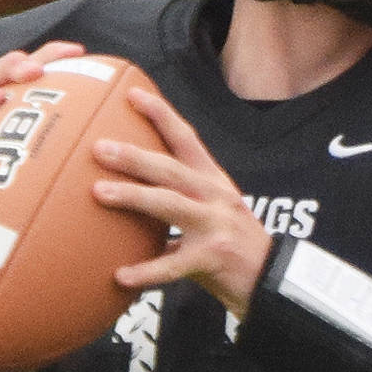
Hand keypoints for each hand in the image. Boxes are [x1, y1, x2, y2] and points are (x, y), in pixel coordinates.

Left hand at [93, 87, 271, 318]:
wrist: (272, 278)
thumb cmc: (232, 243)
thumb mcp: (211, 211)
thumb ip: (177, 200)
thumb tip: (127, 192)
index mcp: (213, 180)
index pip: (186, 138)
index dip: (160, 114)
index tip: (131, 93)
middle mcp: (215, 196)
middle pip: (171, 169)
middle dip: (134, 156)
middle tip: (99, 147)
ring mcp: (215, 226)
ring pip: (170, 205)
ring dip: (134, 197)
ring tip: (99, 193)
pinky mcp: (212, 258)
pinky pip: (173, 265)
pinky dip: (146, 272)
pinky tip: (120, 275)